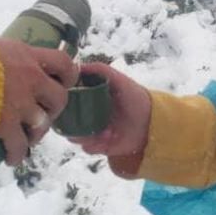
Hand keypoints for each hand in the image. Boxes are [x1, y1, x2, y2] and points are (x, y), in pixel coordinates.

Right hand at [0, 37, 78, 165]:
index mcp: (27, 56)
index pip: (63, 63)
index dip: (68, 75)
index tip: (62, 82)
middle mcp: (31, 79)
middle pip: (59, 98)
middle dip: (54, 109)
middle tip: (43, 114)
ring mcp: (21, 103)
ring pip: (42, 123)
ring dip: (37, 133)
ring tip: (29, 139)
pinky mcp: (7, 125)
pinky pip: (19, 144)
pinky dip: (17, 153)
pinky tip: (12, 158)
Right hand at [67, 62, 152, 177]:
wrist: (152, 120)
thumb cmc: (135, 97)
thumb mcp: (119, 80)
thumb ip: (100, 70)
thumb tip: (77, 66)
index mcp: (87, 99)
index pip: (66, 100)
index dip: (62, 100)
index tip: (64, 98)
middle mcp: (87, 115)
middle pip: (65, 120)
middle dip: (67, 121)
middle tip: (77, 118)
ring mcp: (92, 131)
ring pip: (72, 136)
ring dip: (81, 134)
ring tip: (100, 128)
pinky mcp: (99, 146)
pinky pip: (87, 148)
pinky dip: (94, 144)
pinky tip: (108, 136)